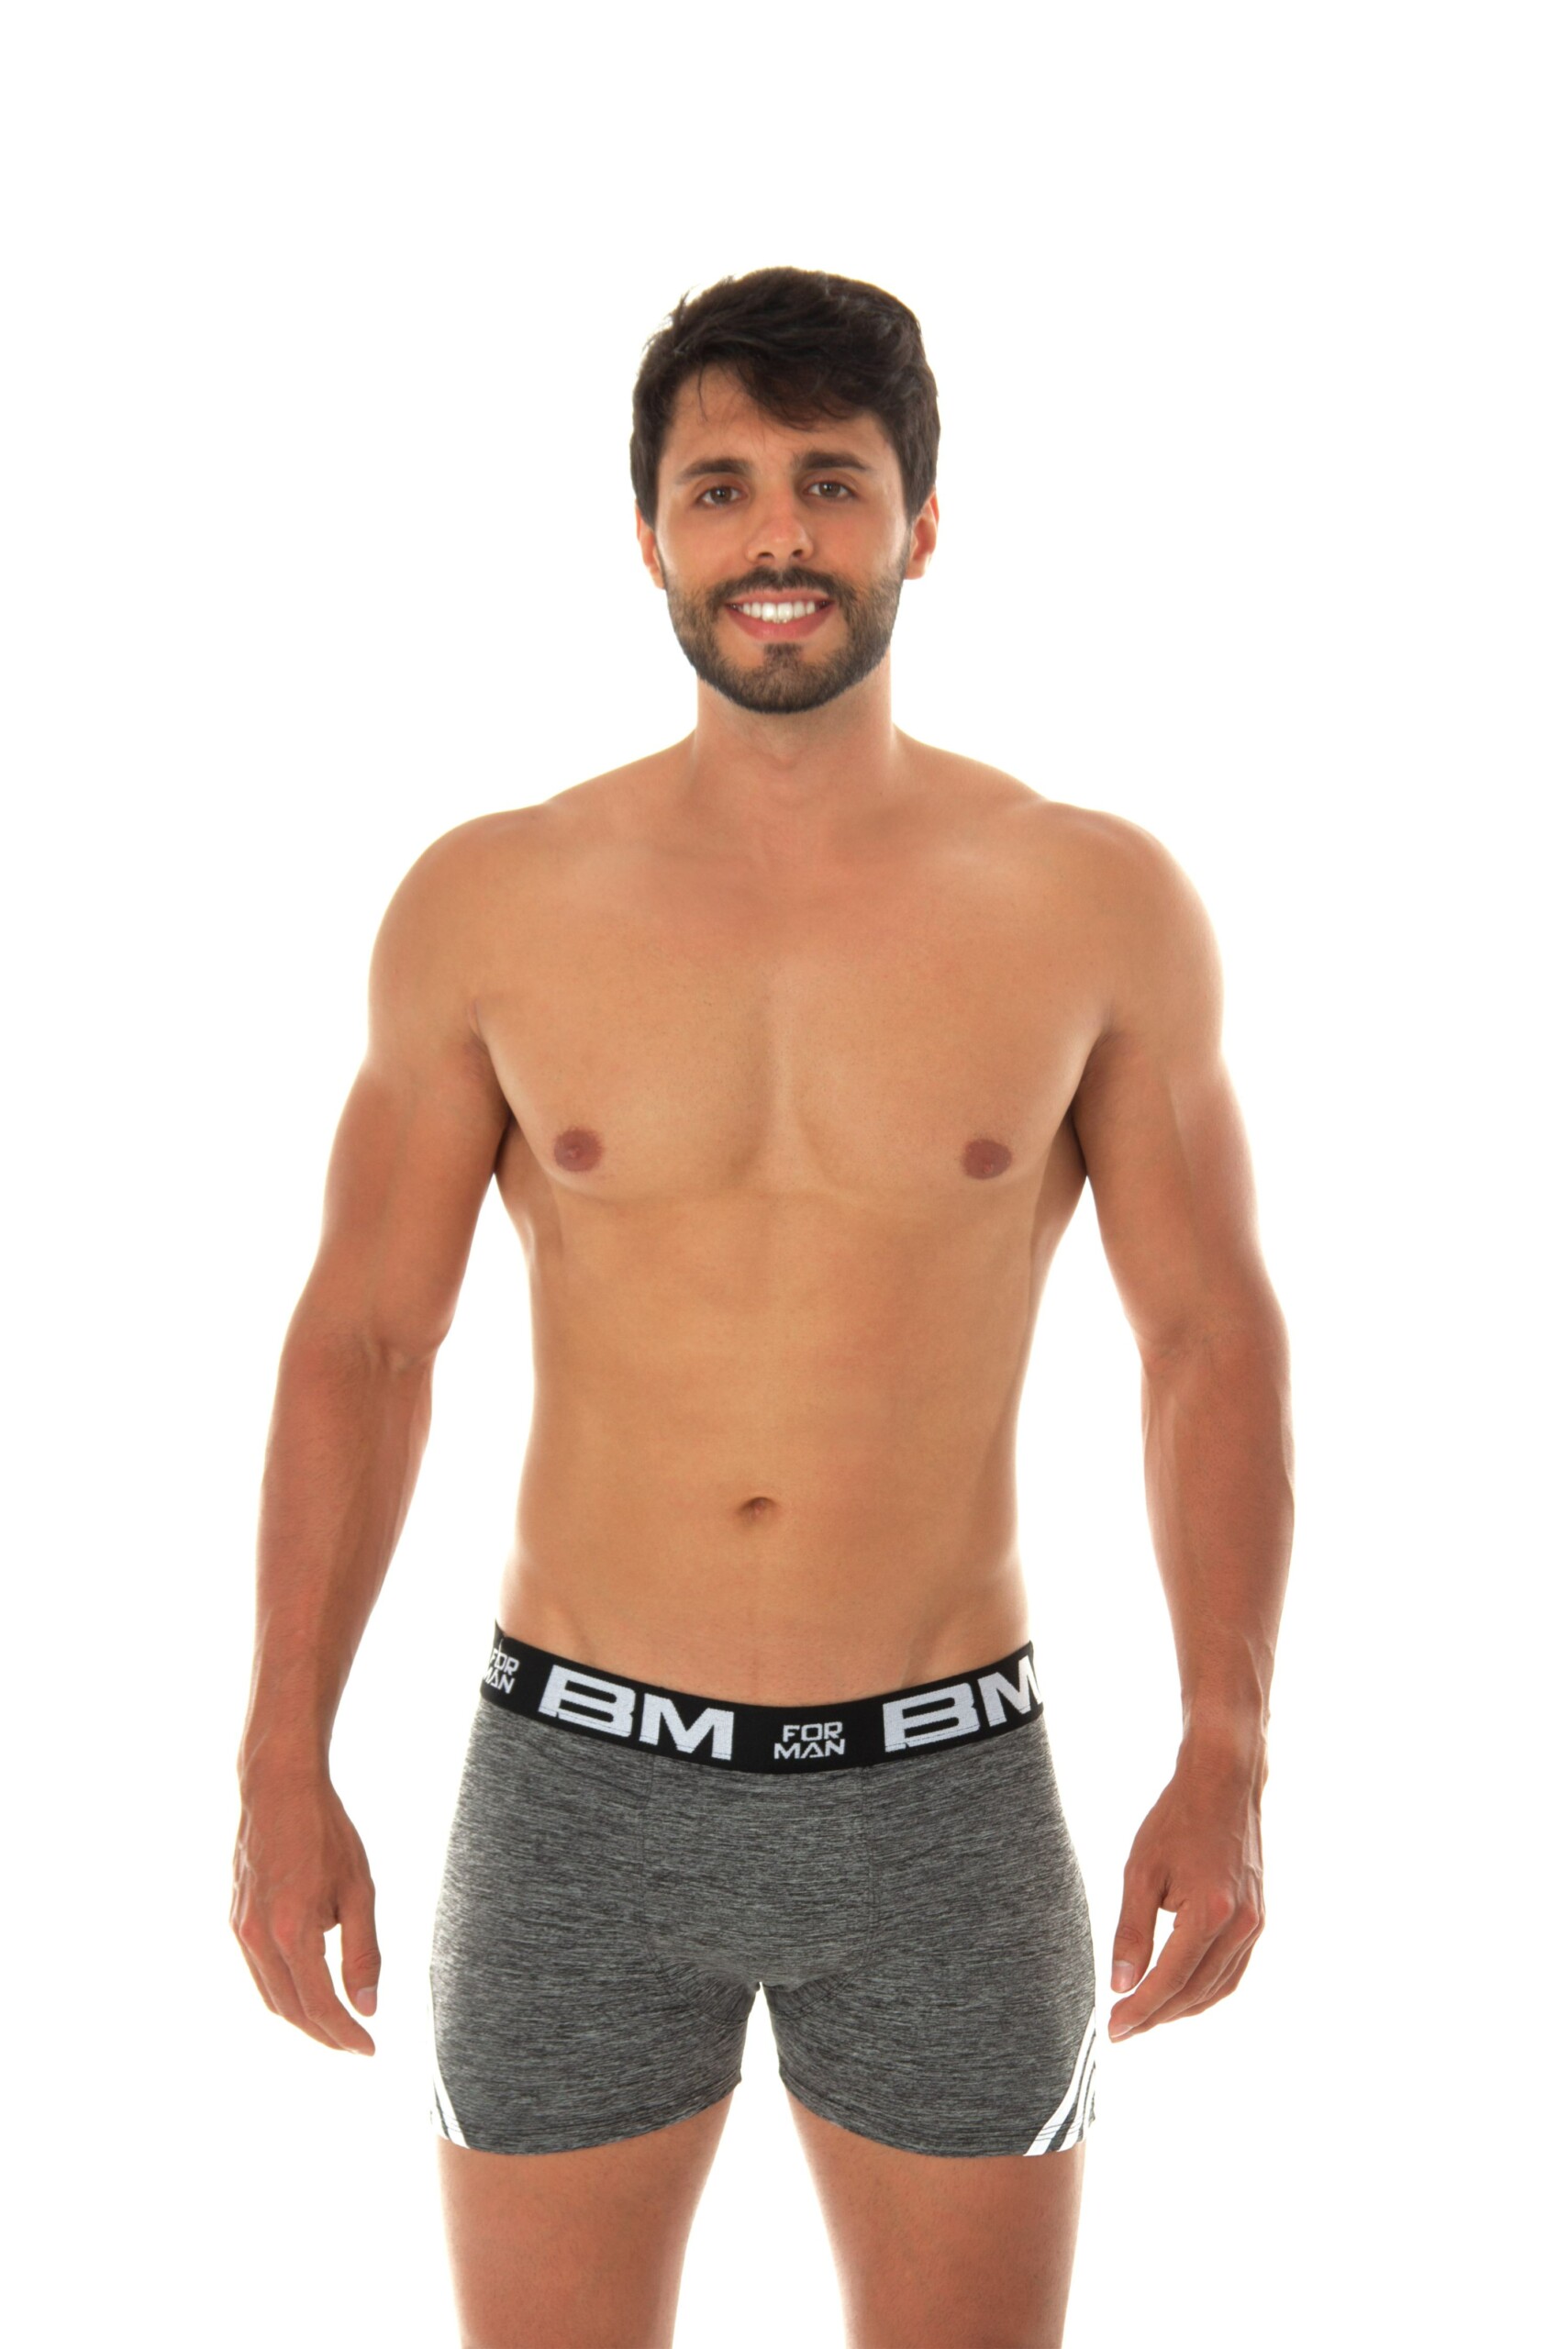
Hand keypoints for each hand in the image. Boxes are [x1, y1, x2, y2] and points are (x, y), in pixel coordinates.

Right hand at [231, 1772, 380, 2053]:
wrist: (279, 1789)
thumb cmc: (326, 1833)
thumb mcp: (359, 1889)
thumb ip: (363, 1951)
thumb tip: (368, 2007)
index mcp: (292, 1931)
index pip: (319, 2004)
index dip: (344, 2033)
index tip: (370, 2049)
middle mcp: (258, 1937)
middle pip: (290, 2009)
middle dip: (324, 2034)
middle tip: (355, 2045)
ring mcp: (241, 1930)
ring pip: (270, 1994)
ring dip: (303, 2018)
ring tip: (336, 2025)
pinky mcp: (236, 1920)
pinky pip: (259, 1971)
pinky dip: (284, 1991)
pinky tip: (308, 1989)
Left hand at [1107, 1741, 1264, 2039]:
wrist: (1224, 1783)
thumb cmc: (1178, 1819)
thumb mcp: (1141, 1871)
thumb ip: (1131, 1931)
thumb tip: (1121, 1984)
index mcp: (1210, 1913)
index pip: (1169, 1980)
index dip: (1140, 2009)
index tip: (1114, 2029)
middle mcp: (1239, 1926)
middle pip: (1195, 1992)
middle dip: (1157, 2016)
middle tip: (1124, 2029)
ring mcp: (1254, 1924)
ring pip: (1217, 1988)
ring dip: (1182, 2009)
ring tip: (1146, 2016)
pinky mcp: (1257, 1919)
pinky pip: (1232, 1971)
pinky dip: (1205, 1989)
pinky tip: (1180, 1993)